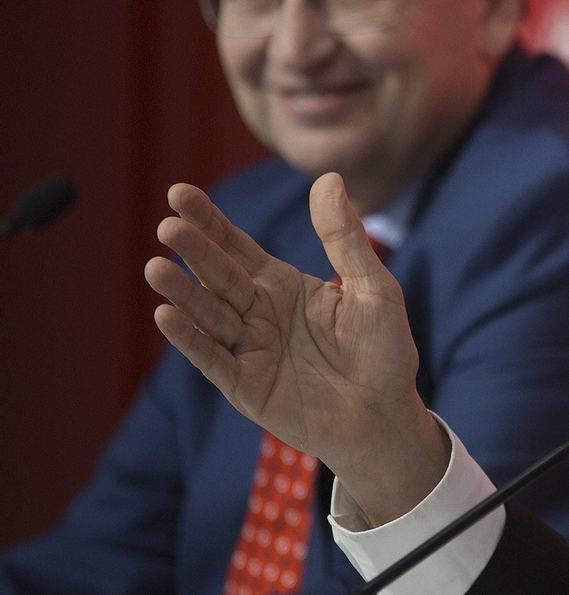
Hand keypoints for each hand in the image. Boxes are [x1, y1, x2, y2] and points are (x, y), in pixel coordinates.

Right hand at [145, 174, 446, 522]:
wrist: (387, 414)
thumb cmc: (384, 351)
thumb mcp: (373, 287)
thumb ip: (346, 238)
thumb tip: (329, 179)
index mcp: (284, 286)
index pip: (238, 247)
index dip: (210, 221)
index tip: (180, 193)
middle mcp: (259, 314)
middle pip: (219, 276)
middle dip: (194, 251)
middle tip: (168, 226)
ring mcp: (250, 350)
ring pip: (209, 315)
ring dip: (183, 293)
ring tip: (155, 267)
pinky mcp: (247, 387)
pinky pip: (214, 360)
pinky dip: (191, 340)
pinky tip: (168, 316)